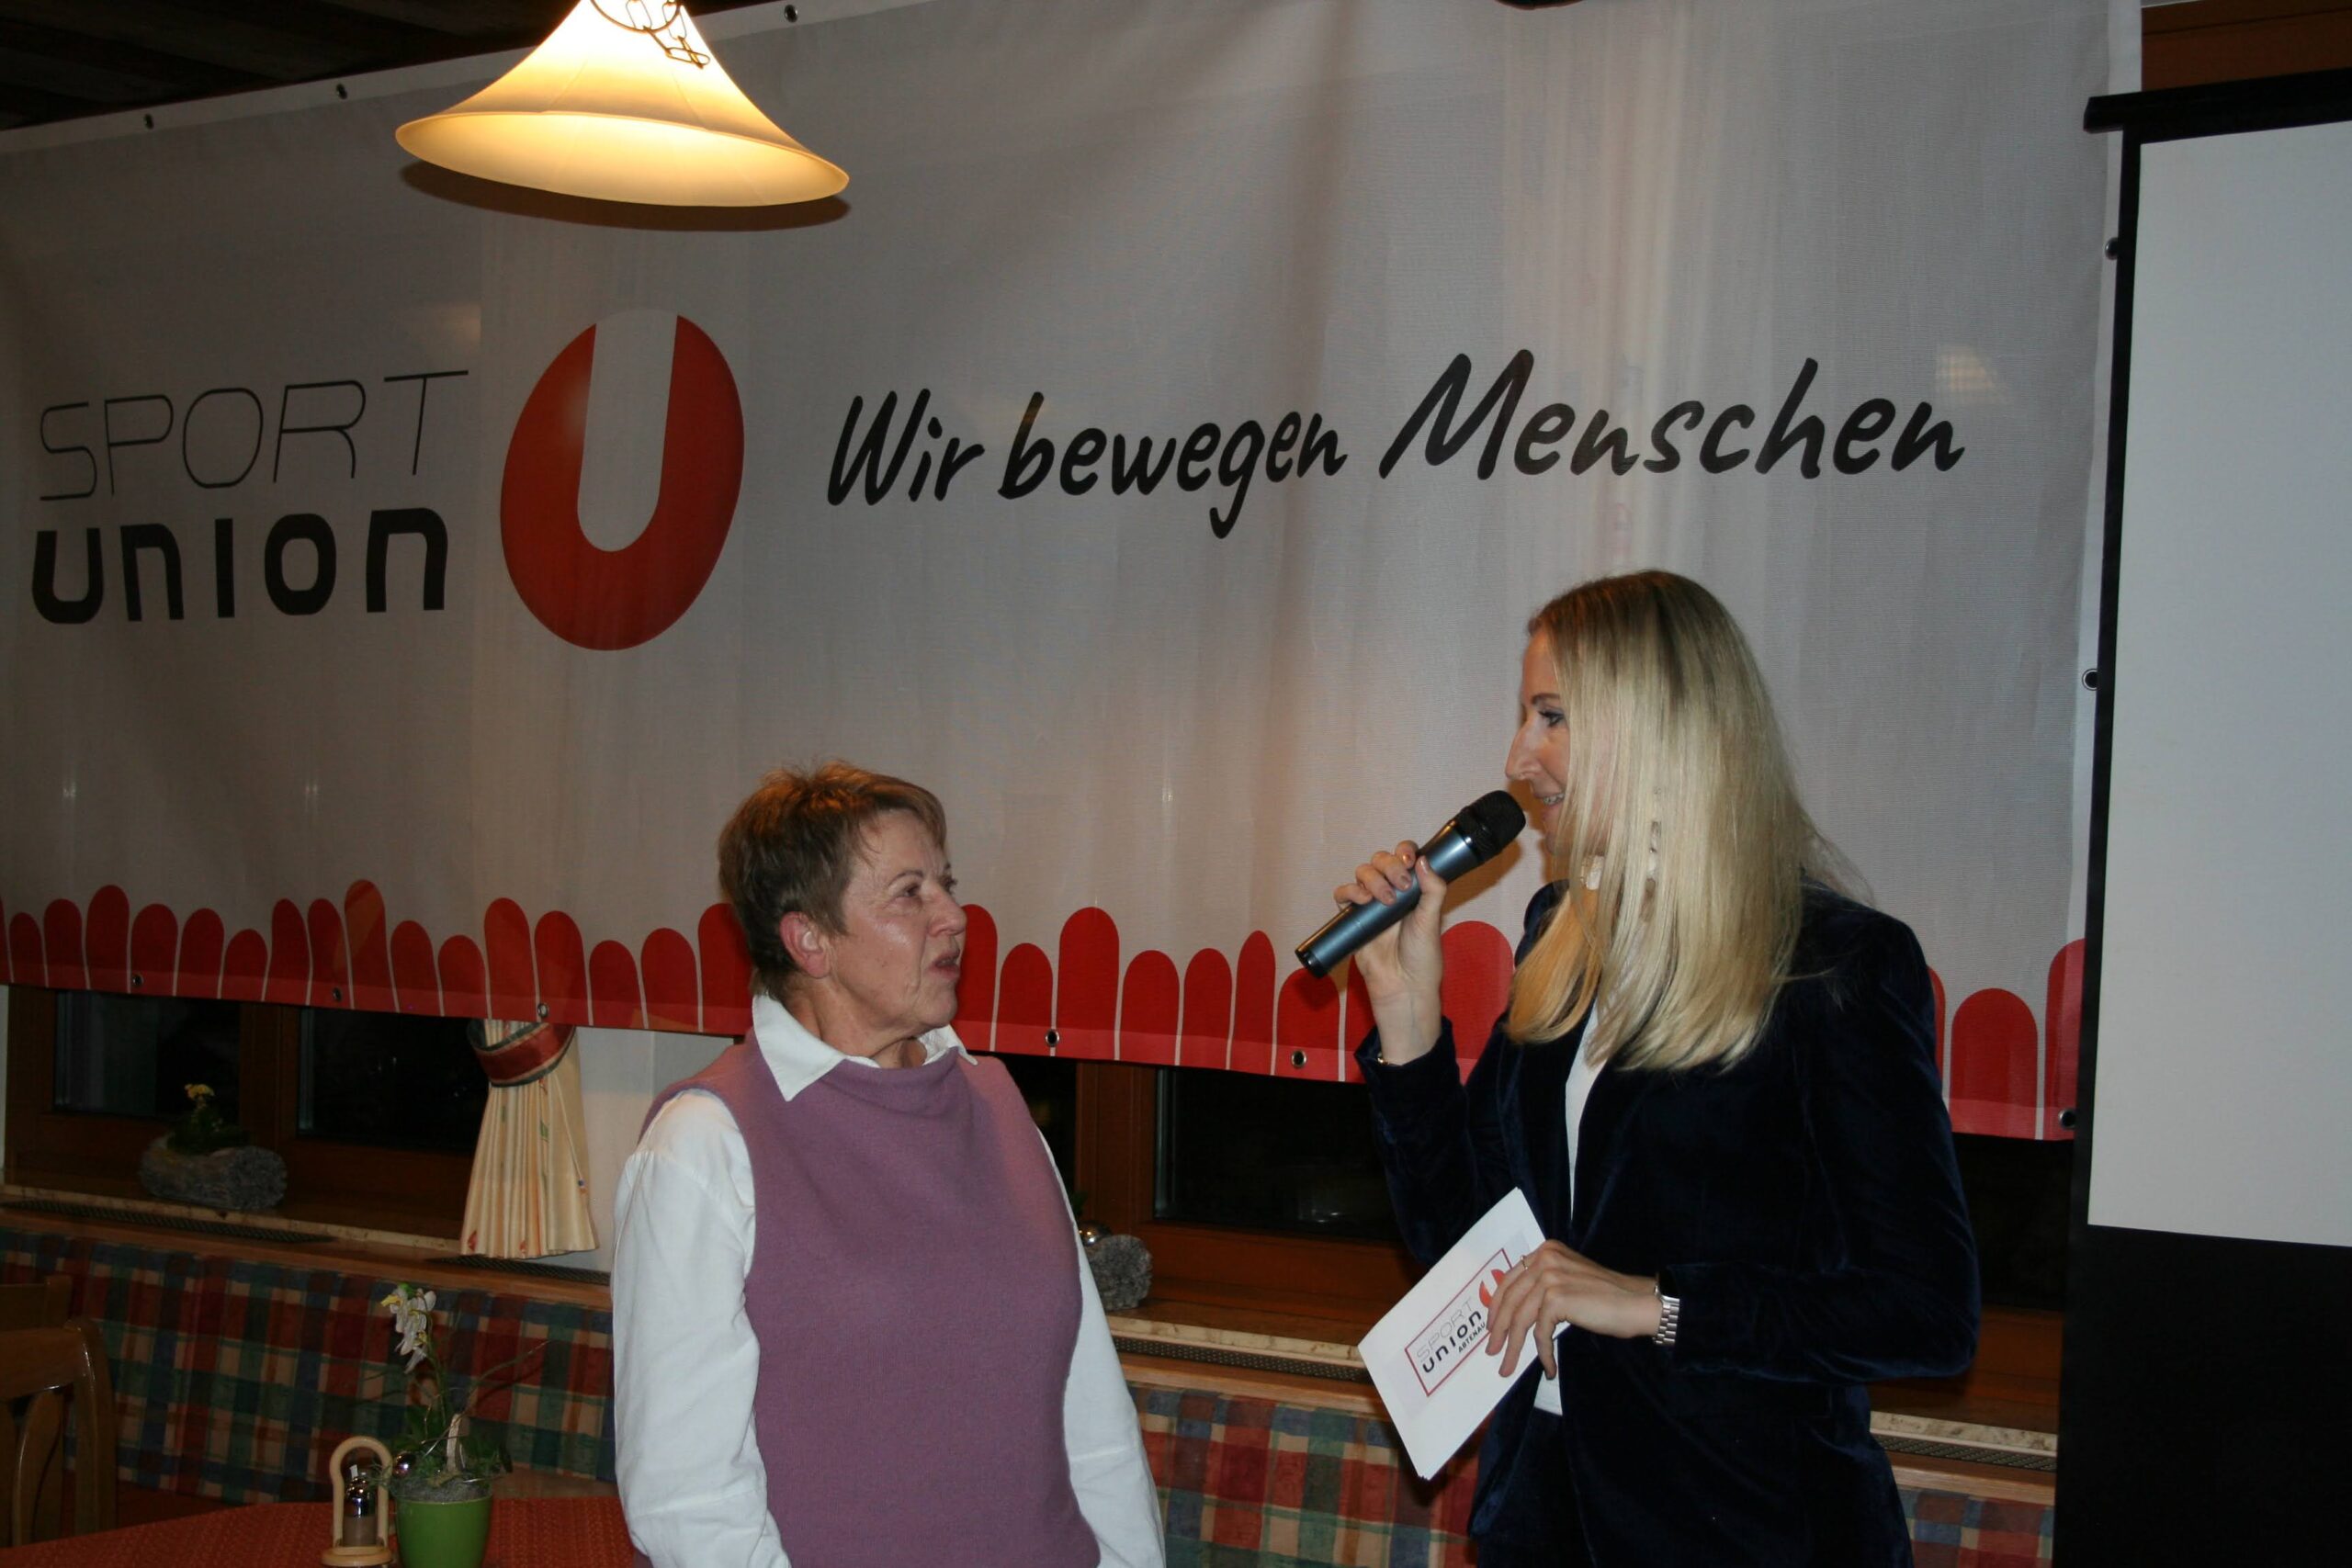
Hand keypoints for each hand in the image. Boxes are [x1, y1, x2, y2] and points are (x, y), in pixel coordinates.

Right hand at [1335, 840, 1447, 1061]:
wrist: (1403, 985)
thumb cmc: (1422, 957)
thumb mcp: (1432, 920)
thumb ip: (1433, 890)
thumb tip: (1424, 861)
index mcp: (1413, 889)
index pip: (1405, 856)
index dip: (1404, 851)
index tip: (1409, 858)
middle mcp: (1391, 891)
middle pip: (1381, 860)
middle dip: (1390, 866)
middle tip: (1401, 885)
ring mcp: (1371, 903)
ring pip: (1362, 872)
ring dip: (1373, 879)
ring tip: (1384, 900)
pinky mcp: (1353, 918)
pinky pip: (1343, 894)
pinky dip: (1350, 891)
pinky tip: (1363, 901)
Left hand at [1483, 1241, 1663, 1378]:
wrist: (1638, 1302)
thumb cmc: (1608, 1297)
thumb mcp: (1569, 1280)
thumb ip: (1544, 1286)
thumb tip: (1514, 1312)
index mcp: (1546, 1251)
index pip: (1510, 1279)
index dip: (1497, 1306)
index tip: (1491, 1327)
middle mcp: (1545, 1258)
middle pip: (1510, 1299)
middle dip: (1498, 1329)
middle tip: (1492, 1351)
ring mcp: (1550, 1276)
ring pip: (1520, 1318)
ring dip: (1514, 1347)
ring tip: (1508, 1366)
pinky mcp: (1557, 1298)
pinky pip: (1540, 1332)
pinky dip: (1543, 1353)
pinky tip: (1549, 1366)